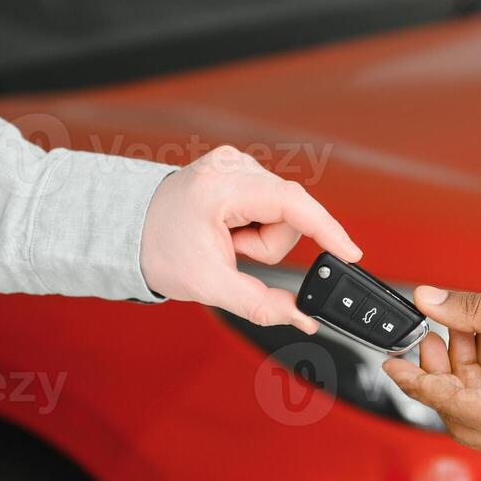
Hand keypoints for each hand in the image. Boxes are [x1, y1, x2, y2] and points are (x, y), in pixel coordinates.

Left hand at [140, 145, 360, 332]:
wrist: (129, 229)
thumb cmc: (159, 251)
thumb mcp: (208, 285)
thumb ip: (260, 305)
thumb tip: (304, 318)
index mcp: (221, 187)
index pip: (291, 204)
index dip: (326, 230)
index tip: (350, 253)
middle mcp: (232, 164)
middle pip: (288, 213)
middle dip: (266, 244)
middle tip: (232, 253)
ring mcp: (236, 162)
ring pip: (282, 210)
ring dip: (260, 235)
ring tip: (226, 240)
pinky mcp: (239, 167)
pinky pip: (270, 203)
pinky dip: (255, 223)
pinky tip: (229, 226)